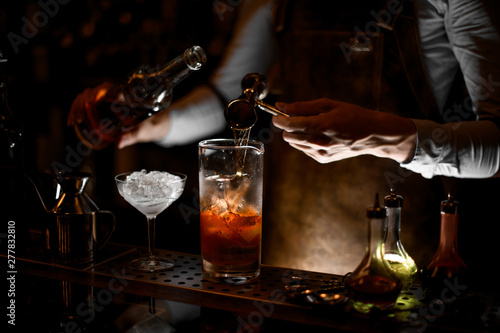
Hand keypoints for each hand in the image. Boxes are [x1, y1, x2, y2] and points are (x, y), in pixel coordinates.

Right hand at [68, 82, 170, 148]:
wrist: (160, 122)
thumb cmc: (154, 124)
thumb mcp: (146, 130)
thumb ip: (134, 135)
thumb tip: (119, 143)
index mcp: (127, 94)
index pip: (102, 89)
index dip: (90, 98)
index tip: (85, 111)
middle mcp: (116, 93)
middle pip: (91, 92)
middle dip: (80, 105)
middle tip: (76, 121)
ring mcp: (110, 99)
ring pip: (87, 96)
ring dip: (77, 107)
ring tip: (73, 122)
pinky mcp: (106, 106)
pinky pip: (89, 104)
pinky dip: (80, 110)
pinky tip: (75, 121)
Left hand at [272, 98, 416, 162]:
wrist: (371, 134)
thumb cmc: (351, 114)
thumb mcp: (328, 104)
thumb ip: (302, 106)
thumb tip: (281, 106)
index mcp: (320, 126)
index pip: (288, 125)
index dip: (279, 119)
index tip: (277, 114)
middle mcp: (318, 142)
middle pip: (288, 135)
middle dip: (288, 125)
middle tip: (299, 116)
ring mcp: (320, 152)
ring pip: (294, 143)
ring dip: (297, 134)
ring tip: (313, 125)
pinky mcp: (322, 158)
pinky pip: (304, 149)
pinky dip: (306, 141)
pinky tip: (320, 135)